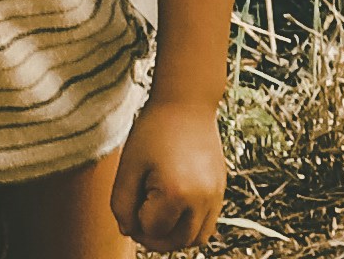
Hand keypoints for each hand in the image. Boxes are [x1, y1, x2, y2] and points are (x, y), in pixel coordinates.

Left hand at [110, 99, 224, 250]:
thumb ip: (122, 204)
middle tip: (139, 216)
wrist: (187, 101)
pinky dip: (190, 225)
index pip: (151, 232)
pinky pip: (208, 224)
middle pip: (176, 242)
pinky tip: (174, 206)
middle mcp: (201, 200)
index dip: (135, 221)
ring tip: (158, 215)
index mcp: (175, 193)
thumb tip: (130, 232)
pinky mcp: (221, 190)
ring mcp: (215, 196)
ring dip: (175, 236)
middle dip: (154, 237)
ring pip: (196, 239)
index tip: (131, 198)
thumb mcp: (128, 165)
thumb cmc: (153, 130)